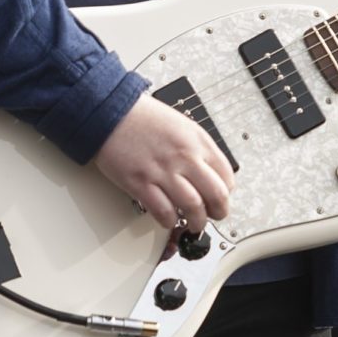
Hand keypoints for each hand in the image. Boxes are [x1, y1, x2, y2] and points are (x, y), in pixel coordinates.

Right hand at [93, 94, 233, 234]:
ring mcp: (163, 171)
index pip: (226, 175)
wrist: (111, 112)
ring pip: (193, 207)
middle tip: (213, 216)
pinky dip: (170, 221)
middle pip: (216, 195)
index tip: (220, 198)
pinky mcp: (141, 183)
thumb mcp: (181, 125)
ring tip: (193, 223)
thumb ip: (196, 148)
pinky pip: (164, 211)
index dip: (226, 193)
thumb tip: (207, 173)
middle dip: (219, 212)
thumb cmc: (143, 117)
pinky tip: (169, 219)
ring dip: (196, 222)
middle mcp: (184, 156)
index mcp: (197, 140)